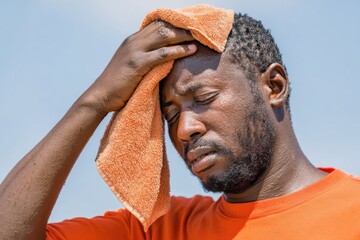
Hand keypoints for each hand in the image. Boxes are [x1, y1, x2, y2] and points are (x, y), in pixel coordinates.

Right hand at [80, 21, 196, 113]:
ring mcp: (134, 51)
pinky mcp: (137, 63)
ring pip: (165, 36)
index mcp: (133, 40)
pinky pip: (162, 54)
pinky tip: (191, 50)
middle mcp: (134, 40)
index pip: (157, 24)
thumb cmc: (119, 84)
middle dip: (183, 27)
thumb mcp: (132, 65)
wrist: (101, 95)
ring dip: (185, 35)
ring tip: (201, 37)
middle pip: (164, 26)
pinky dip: (179, 50)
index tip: (191, 26)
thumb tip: (164, 58)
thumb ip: (146, 57)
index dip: (176, 23)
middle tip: (201, 29)